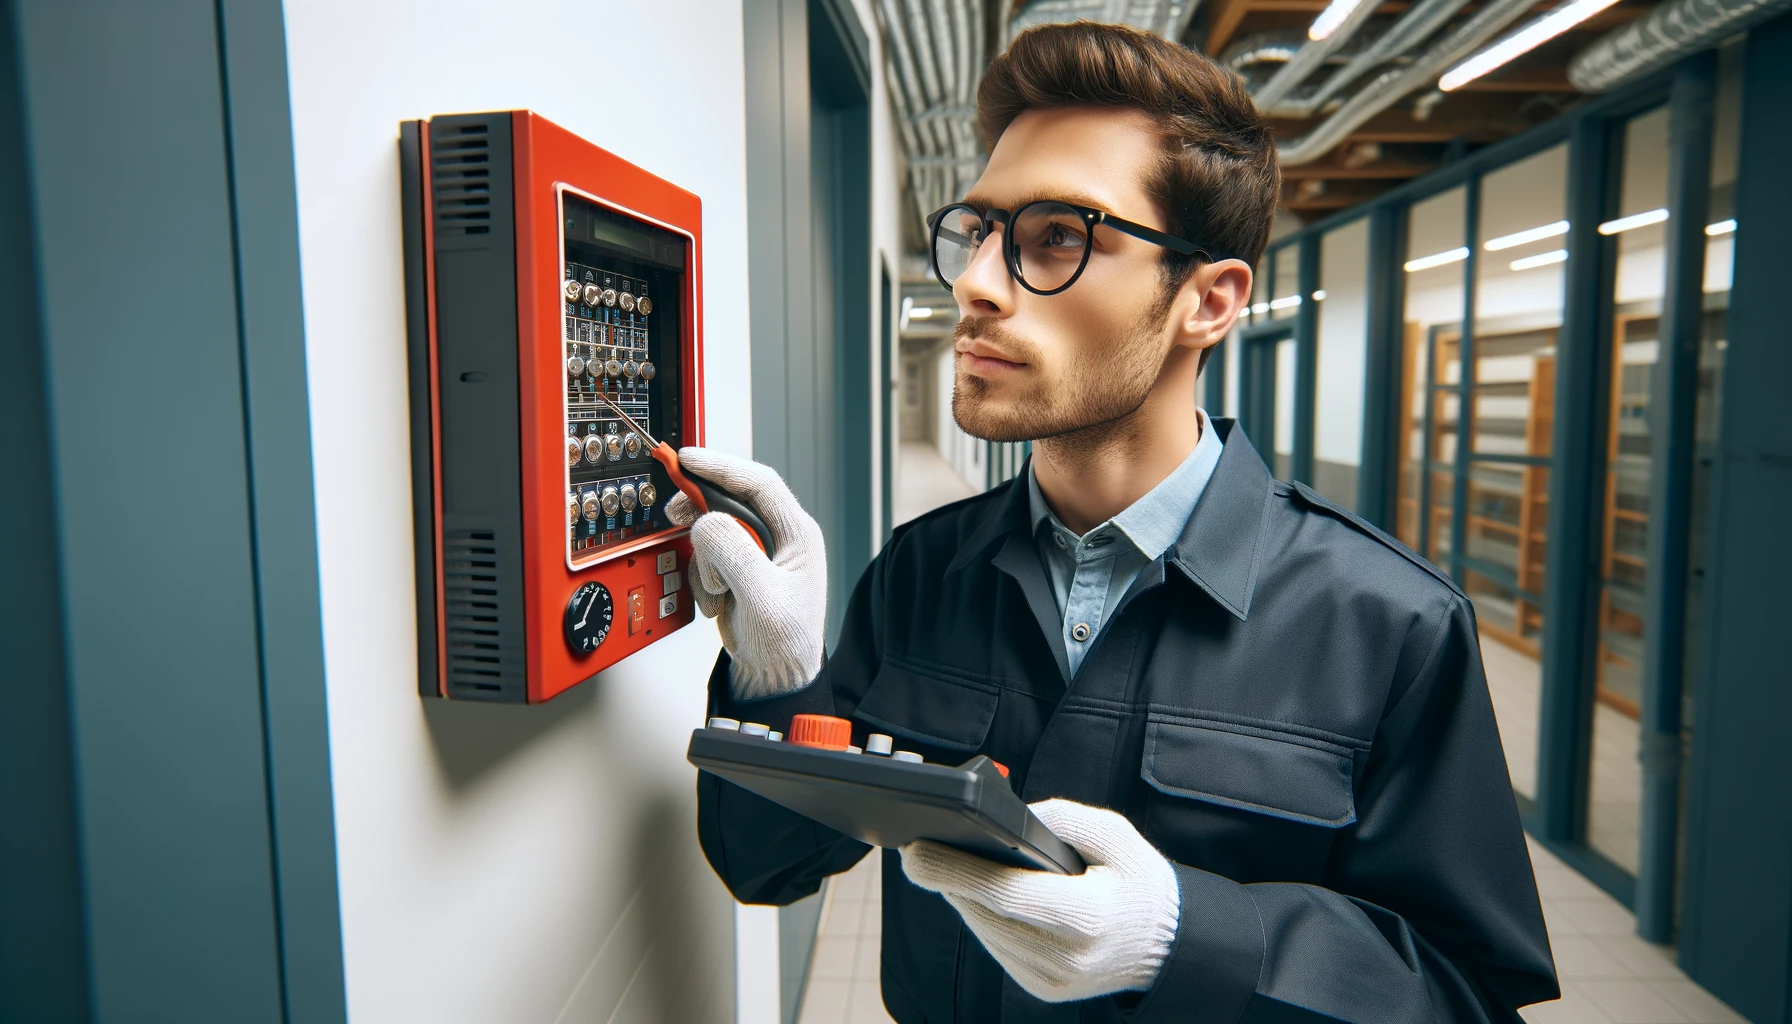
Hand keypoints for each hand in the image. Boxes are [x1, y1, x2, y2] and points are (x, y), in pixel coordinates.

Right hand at [665, 447, 826, 699]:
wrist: (773, 674)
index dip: (722, 466)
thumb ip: (735, 555)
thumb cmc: (786, 641)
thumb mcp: (762, 597)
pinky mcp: (735, 568)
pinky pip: (705, 555)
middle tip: (676, 511)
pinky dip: (703, 578)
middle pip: (730, 500)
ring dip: (704, 558)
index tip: (688, 460)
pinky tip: (719, 600)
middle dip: (702, 510)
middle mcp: (778, 537)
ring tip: (718, 589)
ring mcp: (755, 552)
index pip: (759, 483)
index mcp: (798, 534)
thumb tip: (707, 522)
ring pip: (713, 528)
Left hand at [900, 799, 1178, 1003]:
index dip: (953, 871)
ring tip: (942, 865)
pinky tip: (976, 895)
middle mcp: (1065, 957)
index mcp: (1086, 916)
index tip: (916, 851)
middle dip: (948, 879)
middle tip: (918, 849)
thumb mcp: (1117, 836)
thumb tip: (1012, 817)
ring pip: (984, 932)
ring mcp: (1052, 979)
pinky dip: (983, 919)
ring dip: (961, 899)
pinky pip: (997, 948)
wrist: (1169, 945)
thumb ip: (1064, 818)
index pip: (1003, 893)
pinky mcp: (1043, 990)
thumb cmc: (1141, 884)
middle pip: (984, 913)